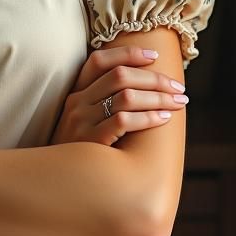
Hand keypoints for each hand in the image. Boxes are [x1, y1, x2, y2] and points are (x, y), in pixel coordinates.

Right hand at [49, 45, 187, 146]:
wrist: (56, 181)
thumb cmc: (79, 150)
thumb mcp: (83, 120)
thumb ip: (102, 103)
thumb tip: (144, 88)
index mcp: (75, 92)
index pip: (99, 60)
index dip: (127, 54)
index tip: (154, 56)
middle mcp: (77, 102)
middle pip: (120, 75)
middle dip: (154, 78)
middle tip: (178, 87)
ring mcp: (82, 120)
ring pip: (126, 96)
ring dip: (158, 97)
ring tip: (178, 102)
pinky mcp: (91, 140)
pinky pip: (124, 120)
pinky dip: (148, 117)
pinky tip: (164, 119)